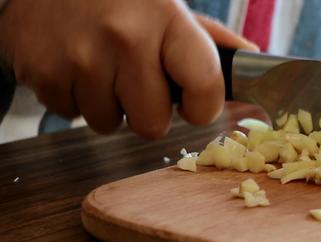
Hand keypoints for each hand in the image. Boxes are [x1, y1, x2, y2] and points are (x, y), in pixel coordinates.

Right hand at [0, 0, 257, 138]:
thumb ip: (210, 39)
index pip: (204, 88)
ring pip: (108, 124)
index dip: (204, 106)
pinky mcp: (42, 72)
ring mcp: (80, 57)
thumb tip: (252, 62)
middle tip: (138, 83)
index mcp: (167, 20)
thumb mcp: (168, 7)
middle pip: (152, 125)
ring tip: (101, 67)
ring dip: (108, 105)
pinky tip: (74, 65)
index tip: (195, 102)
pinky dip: (74, 98)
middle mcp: (125, 38)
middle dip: (149, 112)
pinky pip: (71, 115)